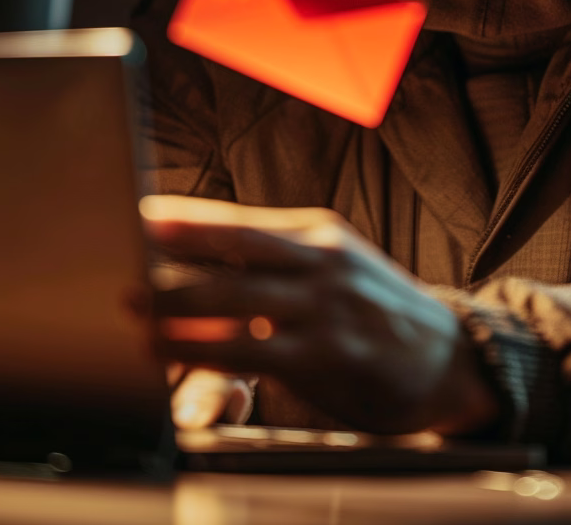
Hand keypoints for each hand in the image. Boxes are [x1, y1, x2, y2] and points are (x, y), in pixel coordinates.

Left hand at [140, 195, 498, 435]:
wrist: (447, 355)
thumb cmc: (377, 310)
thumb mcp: (336, 266)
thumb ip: (278, 263)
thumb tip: (204, 262)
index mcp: (320, 233)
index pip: (241, 220)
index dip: (187, 217)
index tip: (139, 213)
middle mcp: (322, 262)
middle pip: (235, 247)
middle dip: (174, 247)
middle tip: (123, 248)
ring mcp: (325, 308)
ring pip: (236, 297)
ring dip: (176, 300)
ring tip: (131, 300)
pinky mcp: (324, 355)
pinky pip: (250, 350)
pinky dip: (201, 348)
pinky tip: (169, 348)